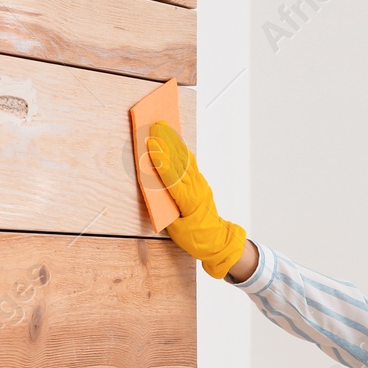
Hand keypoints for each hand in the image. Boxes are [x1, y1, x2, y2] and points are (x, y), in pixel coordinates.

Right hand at [146, 120, 247, 279]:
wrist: (216, 240)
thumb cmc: (194, 237)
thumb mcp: (175, 228)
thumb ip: (165, 207)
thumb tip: (154, 188)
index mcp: (188, 201)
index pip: (172, 177)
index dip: (161, 161)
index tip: (152, 145)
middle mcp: (196, 189)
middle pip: (178, 163)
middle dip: (166, 143)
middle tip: (156, 127)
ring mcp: (200, 184)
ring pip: (185, 160)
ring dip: (173, 143)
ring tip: (164, 128)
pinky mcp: (201, 183)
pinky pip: (191, 164)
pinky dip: (182, 152)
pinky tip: (176, 142)